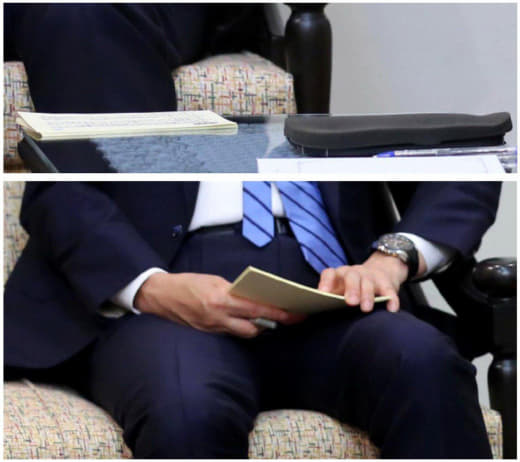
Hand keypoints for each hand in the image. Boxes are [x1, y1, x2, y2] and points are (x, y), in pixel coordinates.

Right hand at [134, 272, 304, 337]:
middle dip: (271, 324)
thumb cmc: (188, 283)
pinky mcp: (208, 333)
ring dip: (258, 327)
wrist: (161, 296)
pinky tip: (248, 321)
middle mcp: (219, 316)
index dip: (277, 313)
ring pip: (244, 333)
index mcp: (221, 298)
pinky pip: (232, 333)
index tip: (294, 314)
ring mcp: (213, 327)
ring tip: (270, 319)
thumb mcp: (214, 280)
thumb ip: (234, 290)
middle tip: (287, 318)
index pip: (256, 308)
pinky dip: (243, 328)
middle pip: (253, 327)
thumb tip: (254, 296)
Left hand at [317, 251, 422, 312]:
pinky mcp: (387, 283)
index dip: (326, 282)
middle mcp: (354, 273)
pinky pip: (389, 290)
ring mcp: (371, 277)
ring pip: (369, 283)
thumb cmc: (352, 288)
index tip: (323, 293)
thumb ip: (328, 300)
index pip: (330, 273)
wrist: (380, 271)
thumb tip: (303, 318)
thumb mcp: (340, 290)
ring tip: (366, 308)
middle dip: (351, 289)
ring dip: (367, 295)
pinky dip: (391, 299)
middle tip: (350, 302)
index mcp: (339, 275)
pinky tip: (391, 309)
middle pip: (352, 277)